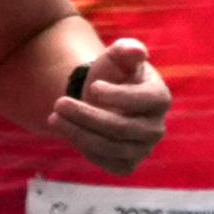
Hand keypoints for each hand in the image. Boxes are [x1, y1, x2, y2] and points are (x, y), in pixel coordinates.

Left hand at [51, 37, 170, 172]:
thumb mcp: (116, 57)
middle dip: (87, 115)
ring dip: (78, 133)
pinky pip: (106, 162)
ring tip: (54, 117)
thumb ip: (126, 50)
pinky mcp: (127, 164)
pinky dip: (84, 148)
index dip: (118, 95)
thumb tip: (137, 51)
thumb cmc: (112, 74)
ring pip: (111, 147)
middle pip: (122, 127)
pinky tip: (68, 131)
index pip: (144, 100)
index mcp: (160, 98)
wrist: (99, 100)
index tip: (93, 87)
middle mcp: (156, 127)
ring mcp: (143, 149)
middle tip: (59, 103)